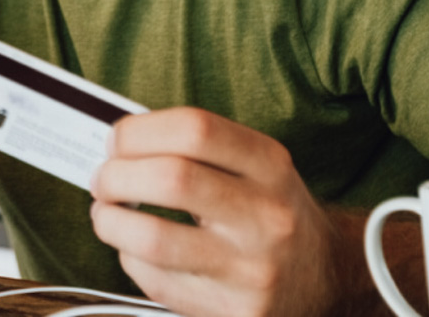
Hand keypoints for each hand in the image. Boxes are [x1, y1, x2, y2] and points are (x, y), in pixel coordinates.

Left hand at [88, 107, 337, 315]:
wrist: (324, 279)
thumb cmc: (272, 214)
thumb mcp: (257, 169)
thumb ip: (196, 150)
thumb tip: (119, 142)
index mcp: (270, 166)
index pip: (195, 129)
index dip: (138, 131)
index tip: (117, 141)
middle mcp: (265, 216)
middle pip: (170, 180)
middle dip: (115, 176)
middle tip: (103, 180)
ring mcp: (248, 268)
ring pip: (152, 239)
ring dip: (110, 221)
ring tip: (107, 214)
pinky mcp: (230, 308)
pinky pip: (154, 280)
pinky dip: (130, 259)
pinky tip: (138, 251)